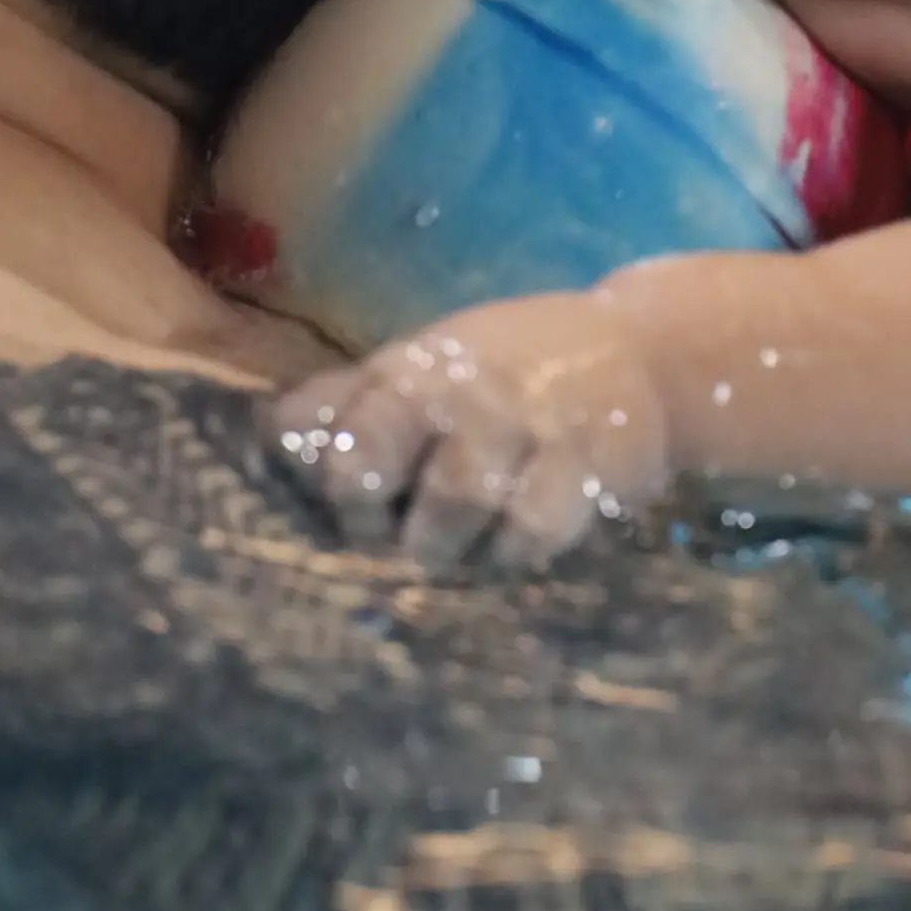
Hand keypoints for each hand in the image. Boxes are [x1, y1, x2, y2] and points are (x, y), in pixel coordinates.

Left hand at [267, 291, 670, 570]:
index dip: (327, 487)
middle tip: (401, 544)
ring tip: (460, 552)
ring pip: (447, 510)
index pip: (324, 435)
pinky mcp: (586, 471)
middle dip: (371, 526)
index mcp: (407, 371)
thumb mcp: (426, 366)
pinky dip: (511, 557)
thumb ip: (349, 400)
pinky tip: (515, 548)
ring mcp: (522, 430)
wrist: (643, 352)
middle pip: (365, 474)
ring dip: (443, 550)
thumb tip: (267, 436)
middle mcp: (456, 395)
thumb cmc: (508, 371)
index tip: (358, 512)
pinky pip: (526, 537)